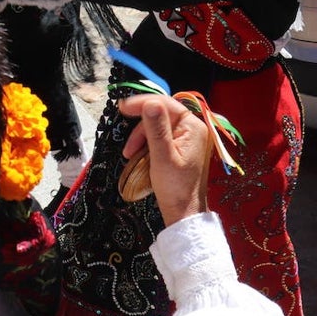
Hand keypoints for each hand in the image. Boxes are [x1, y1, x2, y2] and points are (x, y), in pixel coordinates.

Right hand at [119, 95, 210, 226]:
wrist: (182, 212)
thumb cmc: (175, 188)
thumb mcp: (162, 157)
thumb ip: (156, 129)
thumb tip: (150, 103)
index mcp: (193, 127)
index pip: (166, 103)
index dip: (143, 103)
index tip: (123, 107)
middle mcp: (191, 129)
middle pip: (160, 114)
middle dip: (140, 126)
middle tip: (124, 133)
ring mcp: (185, 138)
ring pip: (155, 125)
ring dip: (140, 136)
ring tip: (129, 153)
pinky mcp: (178, 147)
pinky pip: (157, 135)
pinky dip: (145, 143)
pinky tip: (136, 154)